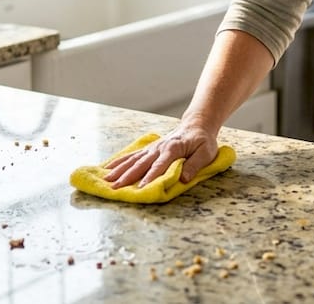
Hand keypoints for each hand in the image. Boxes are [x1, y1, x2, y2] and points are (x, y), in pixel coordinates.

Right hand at [102, 122, 219, 187]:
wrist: (196, 126)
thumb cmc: (202, 141)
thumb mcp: (206, 153)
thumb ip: (194, 165)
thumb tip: (183, 179)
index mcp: (173, 149)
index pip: (160, 165)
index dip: (150, 177)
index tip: (140, 188)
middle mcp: (159, 148)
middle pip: (141, 164)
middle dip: (127, 176)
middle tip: (115, 188)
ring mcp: (152, 148)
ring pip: (133, 160)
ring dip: (119, 170)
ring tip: (107, 180)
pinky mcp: (148, 150)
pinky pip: (131, 156)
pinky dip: (119, 162)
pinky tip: (108, 168)